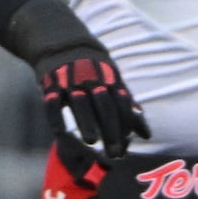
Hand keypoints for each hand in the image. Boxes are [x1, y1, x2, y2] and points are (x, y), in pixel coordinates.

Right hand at [36, 45, 150, 157]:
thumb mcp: (114, 81)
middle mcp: (92, 80)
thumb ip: (128, 108)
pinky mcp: (51, 83)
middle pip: (104, 106)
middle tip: (115, 154)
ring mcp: (71, 81)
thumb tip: (146, 135)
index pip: (122, 102)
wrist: (64, 44)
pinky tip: (59, 133)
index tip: (129, 145)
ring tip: (92, 143)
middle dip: (111, 129)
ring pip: (80, 103)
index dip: (126, 123)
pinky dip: (55, 116)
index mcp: (110, 80)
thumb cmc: (96, 71)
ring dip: (86, 123)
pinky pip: (52, 101)